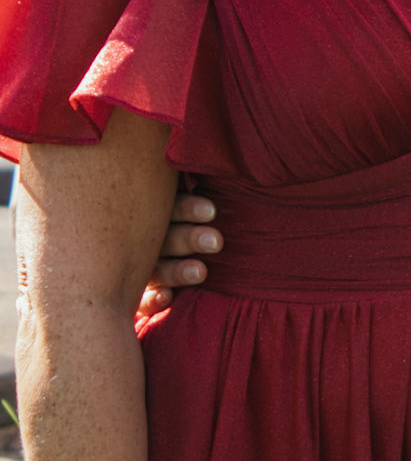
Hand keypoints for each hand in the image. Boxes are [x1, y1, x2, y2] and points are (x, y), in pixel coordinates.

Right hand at [137, 194, 221, 317]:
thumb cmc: (188, 219)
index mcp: (157, 212)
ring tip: (201, 271)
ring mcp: (137, 269)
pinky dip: (151, 300)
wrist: (147, 271)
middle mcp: (144, 239)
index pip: (169, 206)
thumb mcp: (181, 199)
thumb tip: (224, 158)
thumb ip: (188, 189)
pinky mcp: (136, 297)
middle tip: (216, 242)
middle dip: (190, 239)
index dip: (188, 208)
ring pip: (155, 269)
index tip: (211, 211)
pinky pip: (141, 302)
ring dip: (176, 271)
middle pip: (164, 238)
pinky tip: (166, 297)